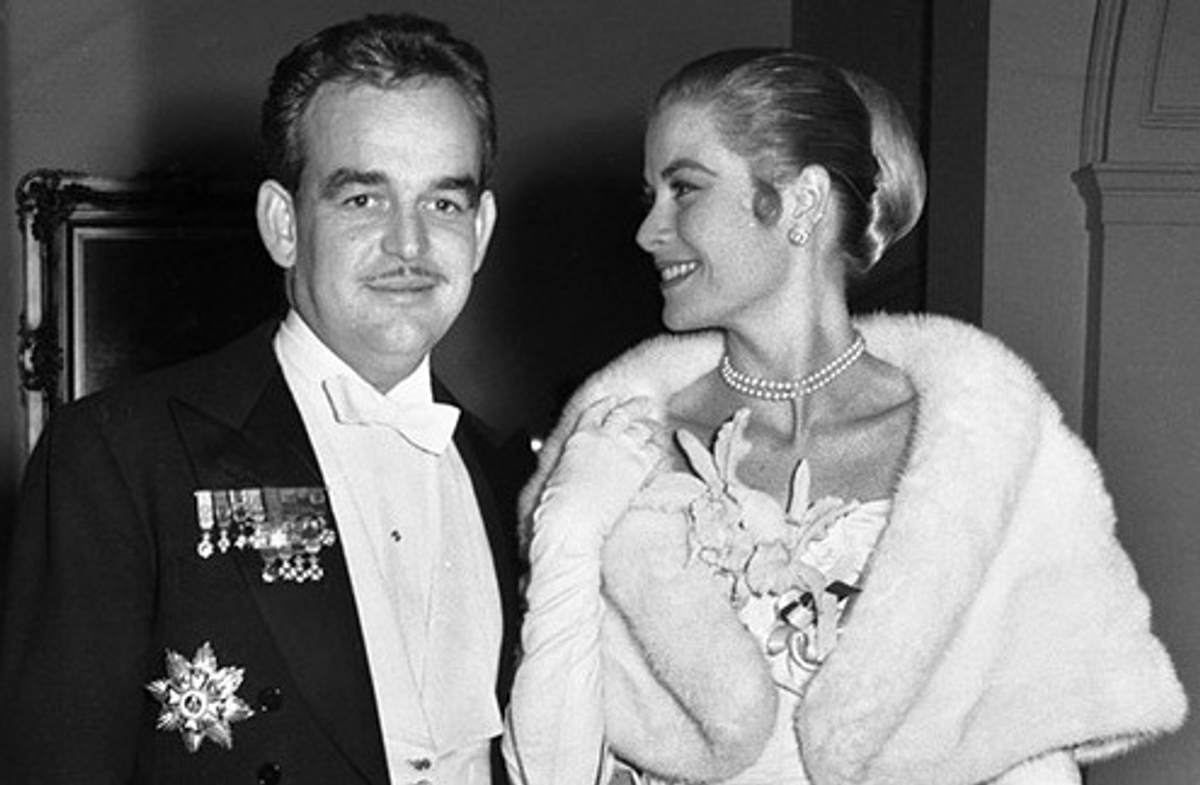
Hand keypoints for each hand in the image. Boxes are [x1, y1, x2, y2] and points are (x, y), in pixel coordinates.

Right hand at [534, 396, 664, 545]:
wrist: (573, 518)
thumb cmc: (560, 503)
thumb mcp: (561, 472)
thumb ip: (575, 460)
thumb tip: (579, 465)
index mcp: (580, 436)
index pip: (595, 411)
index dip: (606, 404)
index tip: (612, 400)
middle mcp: (603, 437)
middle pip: (624, 413)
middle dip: (635, 407)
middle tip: (644, 403)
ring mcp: (623, 449)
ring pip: (643, 429)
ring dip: (650, 427)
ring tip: (657, 426)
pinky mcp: (638, 466)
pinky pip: (654, 451)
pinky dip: (657, 450)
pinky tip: (659, 451)